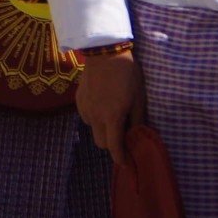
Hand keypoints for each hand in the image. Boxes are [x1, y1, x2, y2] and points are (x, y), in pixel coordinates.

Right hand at [76, 49, 144, 165]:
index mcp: (112, 118)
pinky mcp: (78, 99)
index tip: (127, 163)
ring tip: (111, 118)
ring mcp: (84, 108)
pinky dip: (93, 118)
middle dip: (111, 145)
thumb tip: (137, 135)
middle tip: (122, 137)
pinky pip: (85, 117)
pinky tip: (101, 106)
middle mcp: (95, 116)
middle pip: (100, 142)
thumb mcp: (139, 99)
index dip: (121, 158)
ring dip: (102, 130)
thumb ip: (137, 120)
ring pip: (92, 129)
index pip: (114, 147)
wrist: (105, 53)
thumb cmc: (127, 76)